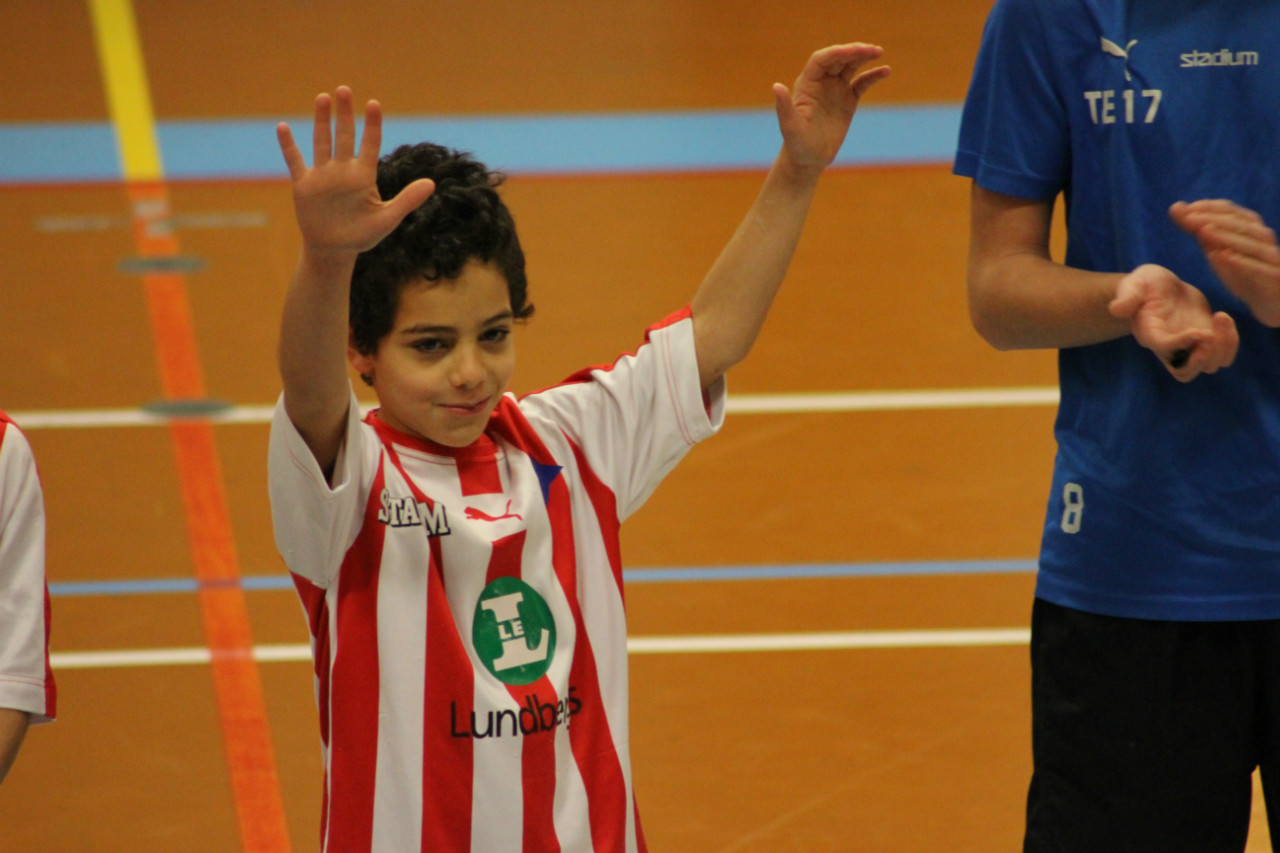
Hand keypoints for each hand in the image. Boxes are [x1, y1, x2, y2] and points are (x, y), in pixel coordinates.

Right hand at [276, 87, 434, 264]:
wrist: (335, 251)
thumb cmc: (363, 236)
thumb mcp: (387, 219)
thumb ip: (408, 200)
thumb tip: (432, 183)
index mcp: (364, 176)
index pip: (370, 144)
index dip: (372, 125)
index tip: (374, 104)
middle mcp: (343, 170)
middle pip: (345, 136)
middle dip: (345, 114)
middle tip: (344, 89)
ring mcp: (323, 175)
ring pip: (322, 142)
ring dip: (322, 121)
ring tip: (323, 97)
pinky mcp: (304, 185)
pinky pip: (295, 161)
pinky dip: (289, 146)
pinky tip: (283, 127)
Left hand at [773, 43, 889, 175]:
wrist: (809, 159)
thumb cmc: (796, 144)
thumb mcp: (790, 126)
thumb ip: (784, 106)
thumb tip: (776, 86)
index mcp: (807, 83)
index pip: (821, 60)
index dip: (837, 53)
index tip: (854, 51)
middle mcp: (821, 82)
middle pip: (838, 59)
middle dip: (854, 51)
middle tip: (872, 50)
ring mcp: (836, 89)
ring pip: (851, 66)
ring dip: (864, 57)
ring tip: (879, 52)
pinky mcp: (848, 100)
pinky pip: (862, 83)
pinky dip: (873, 76)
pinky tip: (885, 71)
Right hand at [1108, 263, 1237, 381]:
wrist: (1162, 287)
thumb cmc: (1146, 284)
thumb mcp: (1135, 283)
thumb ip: (1127, 296)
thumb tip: (1116, 309)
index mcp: (1150, 334)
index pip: (1165, 348)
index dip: (1183, 343)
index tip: (1200, 331)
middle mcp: (1169, 348)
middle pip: (1184, 372)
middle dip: (1201, 360)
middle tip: (1210, 336)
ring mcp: (1189, 347)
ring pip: (1209, 366)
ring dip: (1221, 348)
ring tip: (1221, 317)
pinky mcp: (1205, 340)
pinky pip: (1222, 354)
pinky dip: (1229, 342)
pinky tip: (1224, 319)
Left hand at [1169, 200, 1279, 325]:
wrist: (1269, 299)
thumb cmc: (1240, 270)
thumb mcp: (1215, 249)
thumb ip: (1198, 229)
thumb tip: (1175, 207)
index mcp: (1250, 227)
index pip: (1231, 210)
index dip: (1209, 208)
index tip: (1186, 209)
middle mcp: (1262, 238)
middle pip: (1240, 223)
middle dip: (1213, 219)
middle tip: (1189, 219)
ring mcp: (1271, 256)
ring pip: (1251, 243)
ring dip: (1226, 236)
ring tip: (1203, 232)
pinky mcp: (1275, 275)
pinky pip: (1259, 267)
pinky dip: (1242, 260)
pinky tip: (1224, 256)